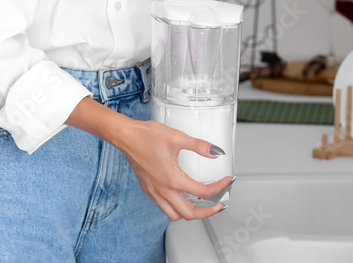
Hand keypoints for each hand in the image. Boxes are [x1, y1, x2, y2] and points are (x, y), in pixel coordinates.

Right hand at [118, 119, 232, 220]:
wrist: (126, 137)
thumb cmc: (146, 137)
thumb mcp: (177, 137)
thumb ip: (198, 146)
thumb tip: (215, 152)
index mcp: (173, 179)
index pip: (203, 192)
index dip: (219, 188)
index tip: (226, 181)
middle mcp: (163, 190)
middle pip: (189, 213)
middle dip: (208, 212)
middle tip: (218, 204)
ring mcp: (155, 192)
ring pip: (175, 215)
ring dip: (190, 213)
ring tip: (201, 205)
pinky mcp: (149, 190)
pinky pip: (164, 208)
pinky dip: (176, 208)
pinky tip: (182, 197)